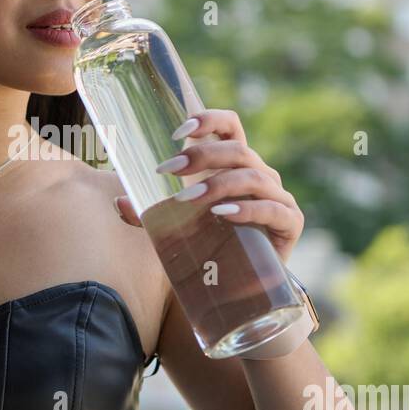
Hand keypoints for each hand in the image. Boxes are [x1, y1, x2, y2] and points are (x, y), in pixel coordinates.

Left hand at [113, 108, 304, 264]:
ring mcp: (278, 197)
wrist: (237, 289)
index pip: (230, 126)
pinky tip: (224, 213)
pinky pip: (272, 209)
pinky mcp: (289, 223)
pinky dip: (247, 208)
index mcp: (234, 165)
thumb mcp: (174, 225)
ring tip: (188, 198)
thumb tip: (119, 202)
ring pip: (254, 176)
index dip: (209, 120)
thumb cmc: (207, 246)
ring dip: (218, 183)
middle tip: (168, 170)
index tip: (178, 131)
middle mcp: (260, 175)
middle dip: (201, 156)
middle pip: (237, 150)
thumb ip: (148, 213)